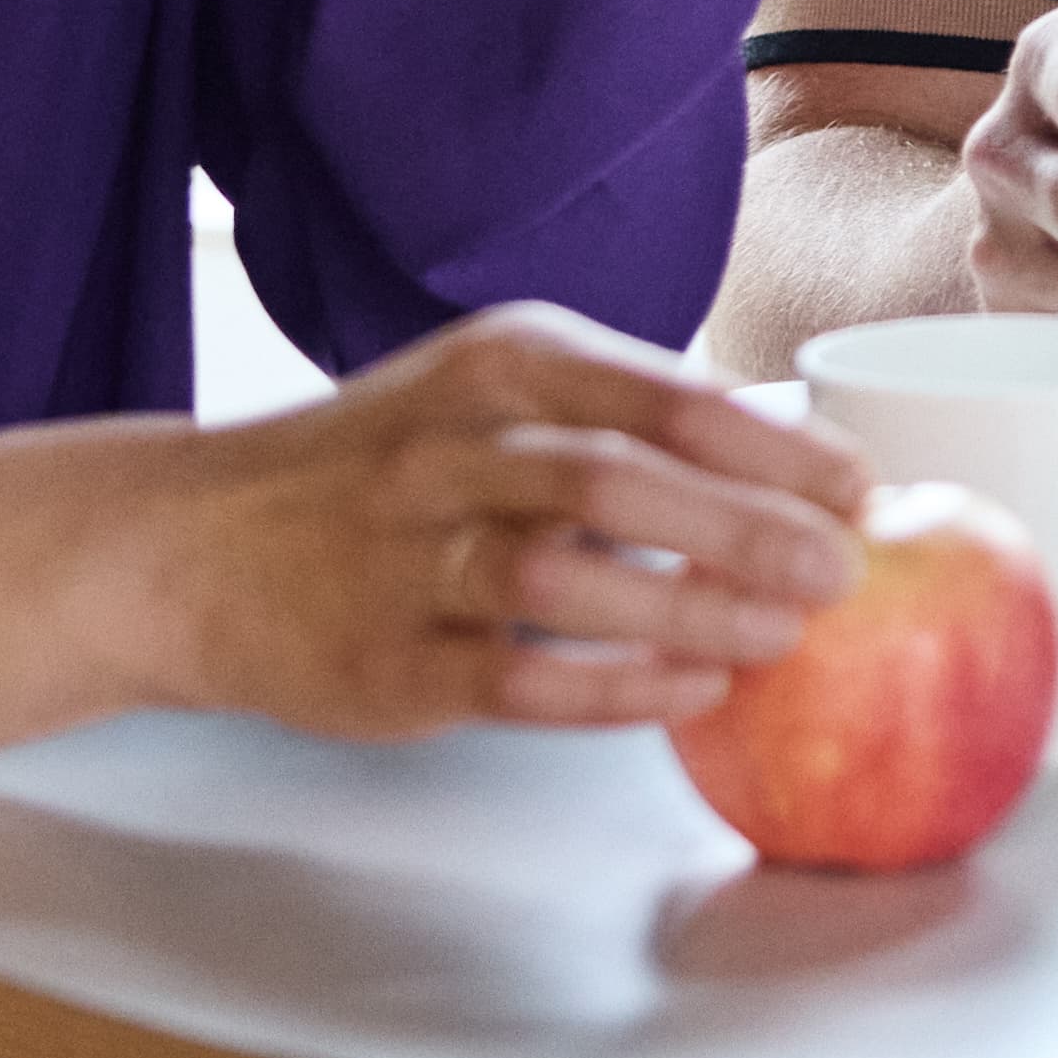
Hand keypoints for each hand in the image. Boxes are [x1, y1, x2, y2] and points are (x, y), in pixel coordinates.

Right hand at [141, 302, 871, 741]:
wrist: (195, 544)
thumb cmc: (388, 469)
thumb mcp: (491, 397)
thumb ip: (622, 421)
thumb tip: (797, 468)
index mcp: (499, 365)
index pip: (659, 394)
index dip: (772, 444)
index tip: (862, 487)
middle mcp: (449, 447)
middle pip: (617, 477)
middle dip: (746, 524)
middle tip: (843, 569)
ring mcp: (407, 555)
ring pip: (559, 575)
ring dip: (686, 606)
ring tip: (784, 636)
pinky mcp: (383, 659)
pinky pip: (513, 676)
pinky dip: (613, 689)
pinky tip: (691, 693)